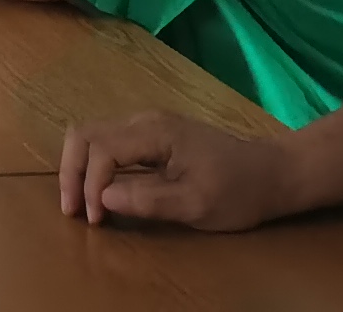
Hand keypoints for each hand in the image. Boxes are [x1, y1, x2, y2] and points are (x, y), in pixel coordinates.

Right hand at [57, 110, 298, 229]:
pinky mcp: (152, 135)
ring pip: (93, 135)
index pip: (102, 150)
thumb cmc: (237, 191)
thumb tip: (103, 198)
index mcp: (154, 132)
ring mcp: (147, 125)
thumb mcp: (197, 205)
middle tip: (71, 209)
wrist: (271, 173)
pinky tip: (100, 190)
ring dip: (80, 168)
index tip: (96, 221)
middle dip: (72, 171)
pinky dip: (95, 165)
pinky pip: (109, 143)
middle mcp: (144, 121)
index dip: (91, 186)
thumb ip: (149, 200)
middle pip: (86, 134)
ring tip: (80, 202)